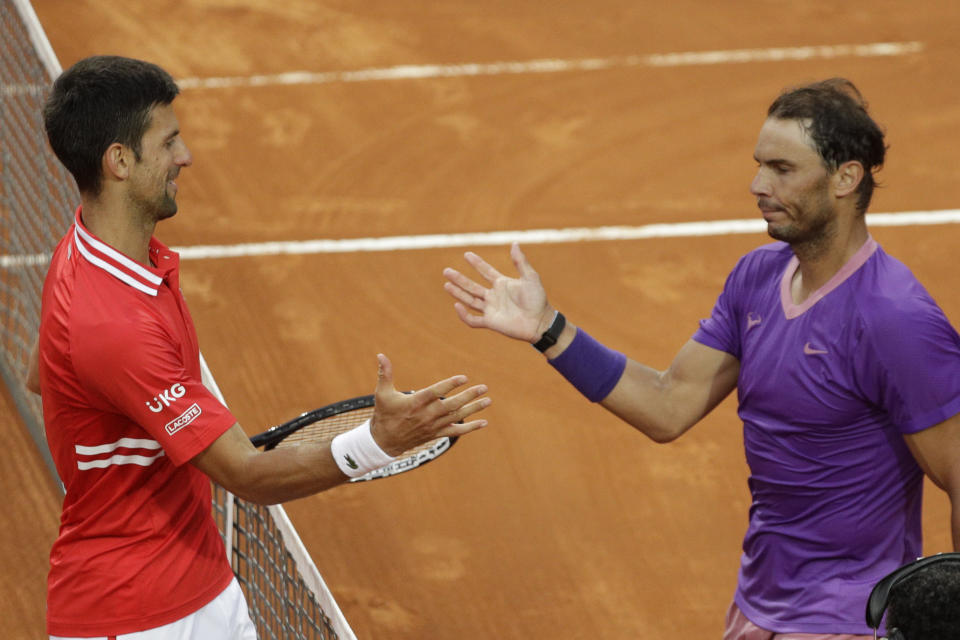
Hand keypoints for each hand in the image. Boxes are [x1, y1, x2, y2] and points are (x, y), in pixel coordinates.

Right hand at [369, 354, 490, 455]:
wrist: (385, 441)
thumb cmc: (384, 414)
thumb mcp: (382, 393)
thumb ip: (385, 373)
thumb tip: (380, 355)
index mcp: (415, 403)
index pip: (435, 393)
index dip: (450, 385)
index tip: (464, 378)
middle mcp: (426, 415)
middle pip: (451, 405)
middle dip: (469, 396)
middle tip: (484, 387)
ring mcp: (433, 426)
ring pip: (456, 417)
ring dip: (473, 409)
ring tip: (488, 400)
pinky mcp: (436, 434)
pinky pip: (456, 431)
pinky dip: (470, 428)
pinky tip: (483, 422)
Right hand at [443, 243, 553, 341]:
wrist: (540, 321)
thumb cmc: (538, 300)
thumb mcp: (530, 278)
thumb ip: (521, 262)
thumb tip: (514, 243)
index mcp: (502, 284)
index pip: (485, 271)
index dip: (476, 263)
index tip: (466, 254)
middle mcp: (494, 296)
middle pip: (472, 286)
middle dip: (459, 278)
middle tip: (446, 270)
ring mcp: (491, 309)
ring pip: (469, 300)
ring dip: (458, 293)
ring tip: (446, 284)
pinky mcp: (491, 322)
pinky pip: (473, 320)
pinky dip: (464, 315)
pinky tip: (457, 305)